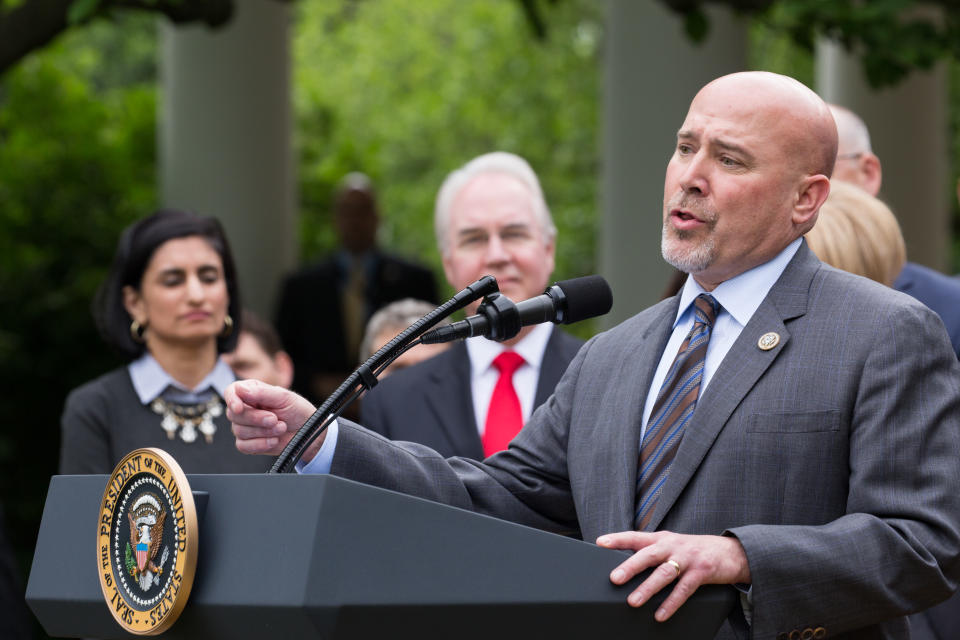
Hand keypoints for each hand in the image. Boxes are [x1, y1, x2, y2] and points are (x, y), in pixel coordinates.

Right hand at [226, 379, 320, 458]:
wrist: (308, 433)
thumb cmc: (298, 411)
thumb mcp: (284, 398)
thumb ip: (262, 393)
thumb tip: (240, 389)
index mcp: (252, 392)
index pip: (231, 392)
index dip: (232, 400)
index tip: (239, 408)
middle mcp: (246, 409)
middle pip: (234, 415)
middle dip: (256, 419)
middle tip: (275, 419)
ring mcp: (245, 427)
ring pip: (239, 431)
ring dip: (263, 432)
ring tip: (281, 428)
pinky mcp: (248, 443)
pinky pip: (243, 446)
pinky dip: (260, 444)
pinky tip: (274, 440)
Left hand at [596, 530, 749, 621]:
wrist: (731, 552)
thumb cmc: (694, 550)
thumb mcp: (672, 545)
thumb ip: (652, 552)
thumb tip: (626, 566)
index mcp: (662, 539)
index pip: (636, 537)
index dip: (618, 539)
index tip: (600, 542)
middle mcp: (672, 546)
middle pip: (647, 555)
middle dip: (630, 566)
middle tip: (614, 578)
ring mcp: (687, 558)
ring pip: (664, 573)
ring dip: (648, 588)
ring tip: (633, 601)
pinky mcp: (701, 572)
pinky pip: (684, 589)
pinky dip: (671, 603)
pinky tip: (660, 614)